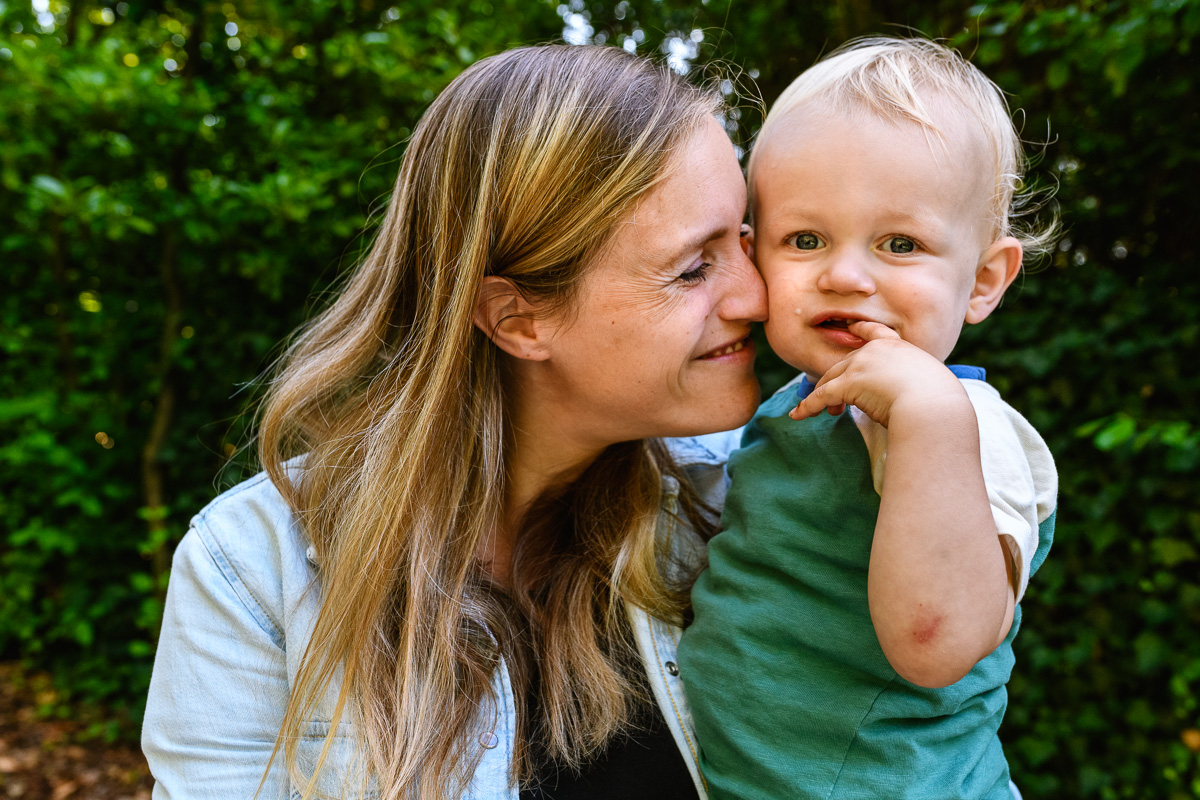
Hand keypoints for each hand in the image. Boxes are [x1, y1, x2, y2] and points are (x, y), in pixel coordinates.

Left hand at [789, 321, 968, 427]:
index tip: (851, 326)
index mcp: (899, 347)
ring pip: (831, 378)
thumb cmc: (941, 401)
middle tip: (834, 398)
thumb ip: (916, 382)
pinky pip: (822, 396)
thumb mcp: (932, 383)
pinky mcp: (849, 383)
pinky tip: (798, 415)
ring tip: (818, 411)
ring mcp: (861, 365)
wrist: (935, 407)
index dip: (861, 329)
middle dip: (837, 379)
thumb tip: (916, 398)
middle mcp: (876, 351)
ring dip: (823, 395)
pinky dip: (808, 406)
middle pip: (846, 362)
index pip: (875, 333)